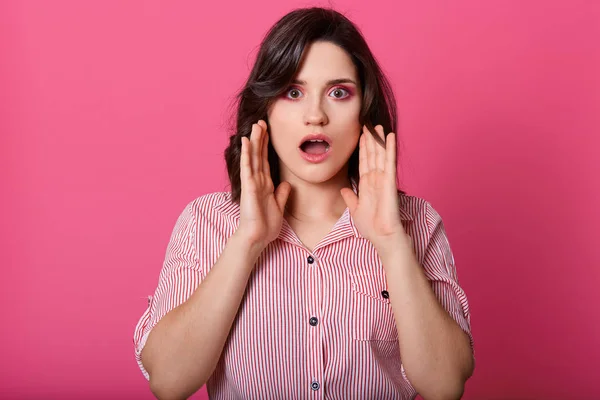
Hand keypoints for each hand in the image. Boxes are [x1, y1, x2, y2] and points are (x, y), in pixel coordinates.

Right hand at [236, 120, 290, 248]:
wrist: (257, 237)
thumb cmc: (265, 225)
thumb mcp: (279, 206)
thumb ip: (281, 194)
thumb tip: (286, 183)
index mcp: (265, 184)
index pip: (265, 160)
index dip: (266, 145)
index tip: (267, 131)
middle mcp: (257, 181)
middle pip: (259, 154)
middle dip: (260, 138)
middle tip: (262, 121)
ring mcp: (252, 182)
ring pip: (253, 157)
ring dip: (253, 140)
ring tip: (255, 125)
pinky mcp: (249, 187)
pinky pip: (247, 167)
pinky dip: (246, 154)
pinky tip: (245, 141)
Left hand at [340, 125, 408, 248]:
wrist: (382, 238)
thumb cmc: (372, 228)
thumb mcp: (355, 210)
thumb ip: (350, 198)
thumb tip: (343, 189)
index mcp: (368, 185)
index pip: (364, 162)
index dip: (362, 148)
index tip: (360, 135)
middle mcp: (376, 180)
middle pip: (372, 155)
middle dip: (370, 140)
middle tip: (368, 124)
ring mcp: (384, 180)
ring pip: (380, 155)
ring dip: (379, 140)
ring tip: (378, 126)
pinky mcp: (390, 182)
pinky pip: (389, 162)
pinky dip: (389, 149)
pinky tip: (390, 137)